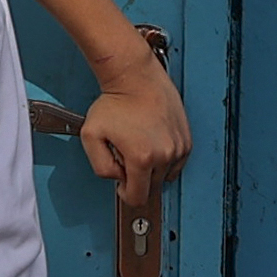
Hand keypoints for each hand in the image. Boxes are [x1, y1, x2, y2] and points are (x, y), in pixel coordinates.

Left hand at [78, 52, 192, 202]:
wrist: (135, 78)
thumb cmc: (115, 102)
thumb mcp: (90, 137)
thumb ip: (100, 167)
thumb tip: (117, 177)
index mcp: (142, 158)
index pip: (137, 198)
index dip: (125, 193)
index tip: (121, 183)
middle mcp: (164, 155)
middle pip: (152, 187)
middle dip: (137, 177)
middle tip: (127, 155)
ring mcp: (178, 148)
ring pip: (165, 176)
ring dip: (152, 168)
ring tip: (140, 145)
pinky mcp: (186, 140)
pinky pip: (176, 162)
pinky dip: (164, 158)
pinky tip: (152, 141)